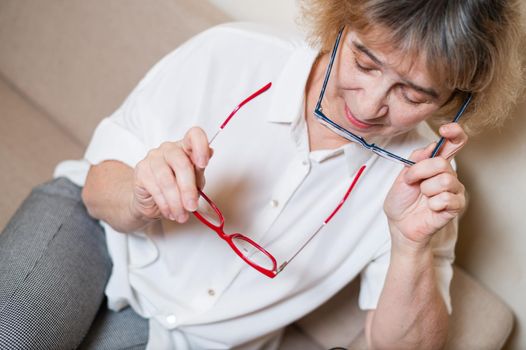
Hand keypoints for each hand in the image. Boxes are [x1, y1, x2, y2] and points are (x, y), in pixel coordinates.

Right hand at [131, 127, 212, 222]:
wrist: (152, 201)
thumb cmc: (177, 188)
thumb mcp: (195, 181)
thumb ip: (200, 169)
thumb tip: (210, 152)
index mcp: (185, 147)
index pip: (194, 135)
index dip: (200, 146)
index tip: (203, 164)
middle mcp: (169, 148)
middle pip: (181, 163)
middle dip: (188, 189)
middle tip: (191, 206)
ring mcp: (153, 158)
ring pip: (167, 180)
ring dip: (176, 202)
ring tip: (181, 215)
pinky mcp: (141, 171)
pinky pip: (155, 189)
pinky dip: (165, 204)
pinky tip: (170, 212)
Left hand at [384, 123, 467, 249]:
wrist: (399, 224)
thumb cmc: (401, 201)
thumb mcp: (402, 176)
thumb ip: (417, 160)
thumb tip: (432, 146)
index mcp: (436, 164)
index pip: (454, 143)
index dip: (454, 133)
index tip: (445, 129)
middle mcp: (448, 174)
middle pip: (442, 163)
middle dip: (420, 172)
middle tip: (411, 182)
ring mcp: (454, 190)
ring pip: (444, 181)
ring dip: (426, 190)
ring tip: (422, 197)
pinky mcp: (456, 206)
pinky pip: (447, 199)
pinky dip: (433, 204)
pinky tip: (430, 208)